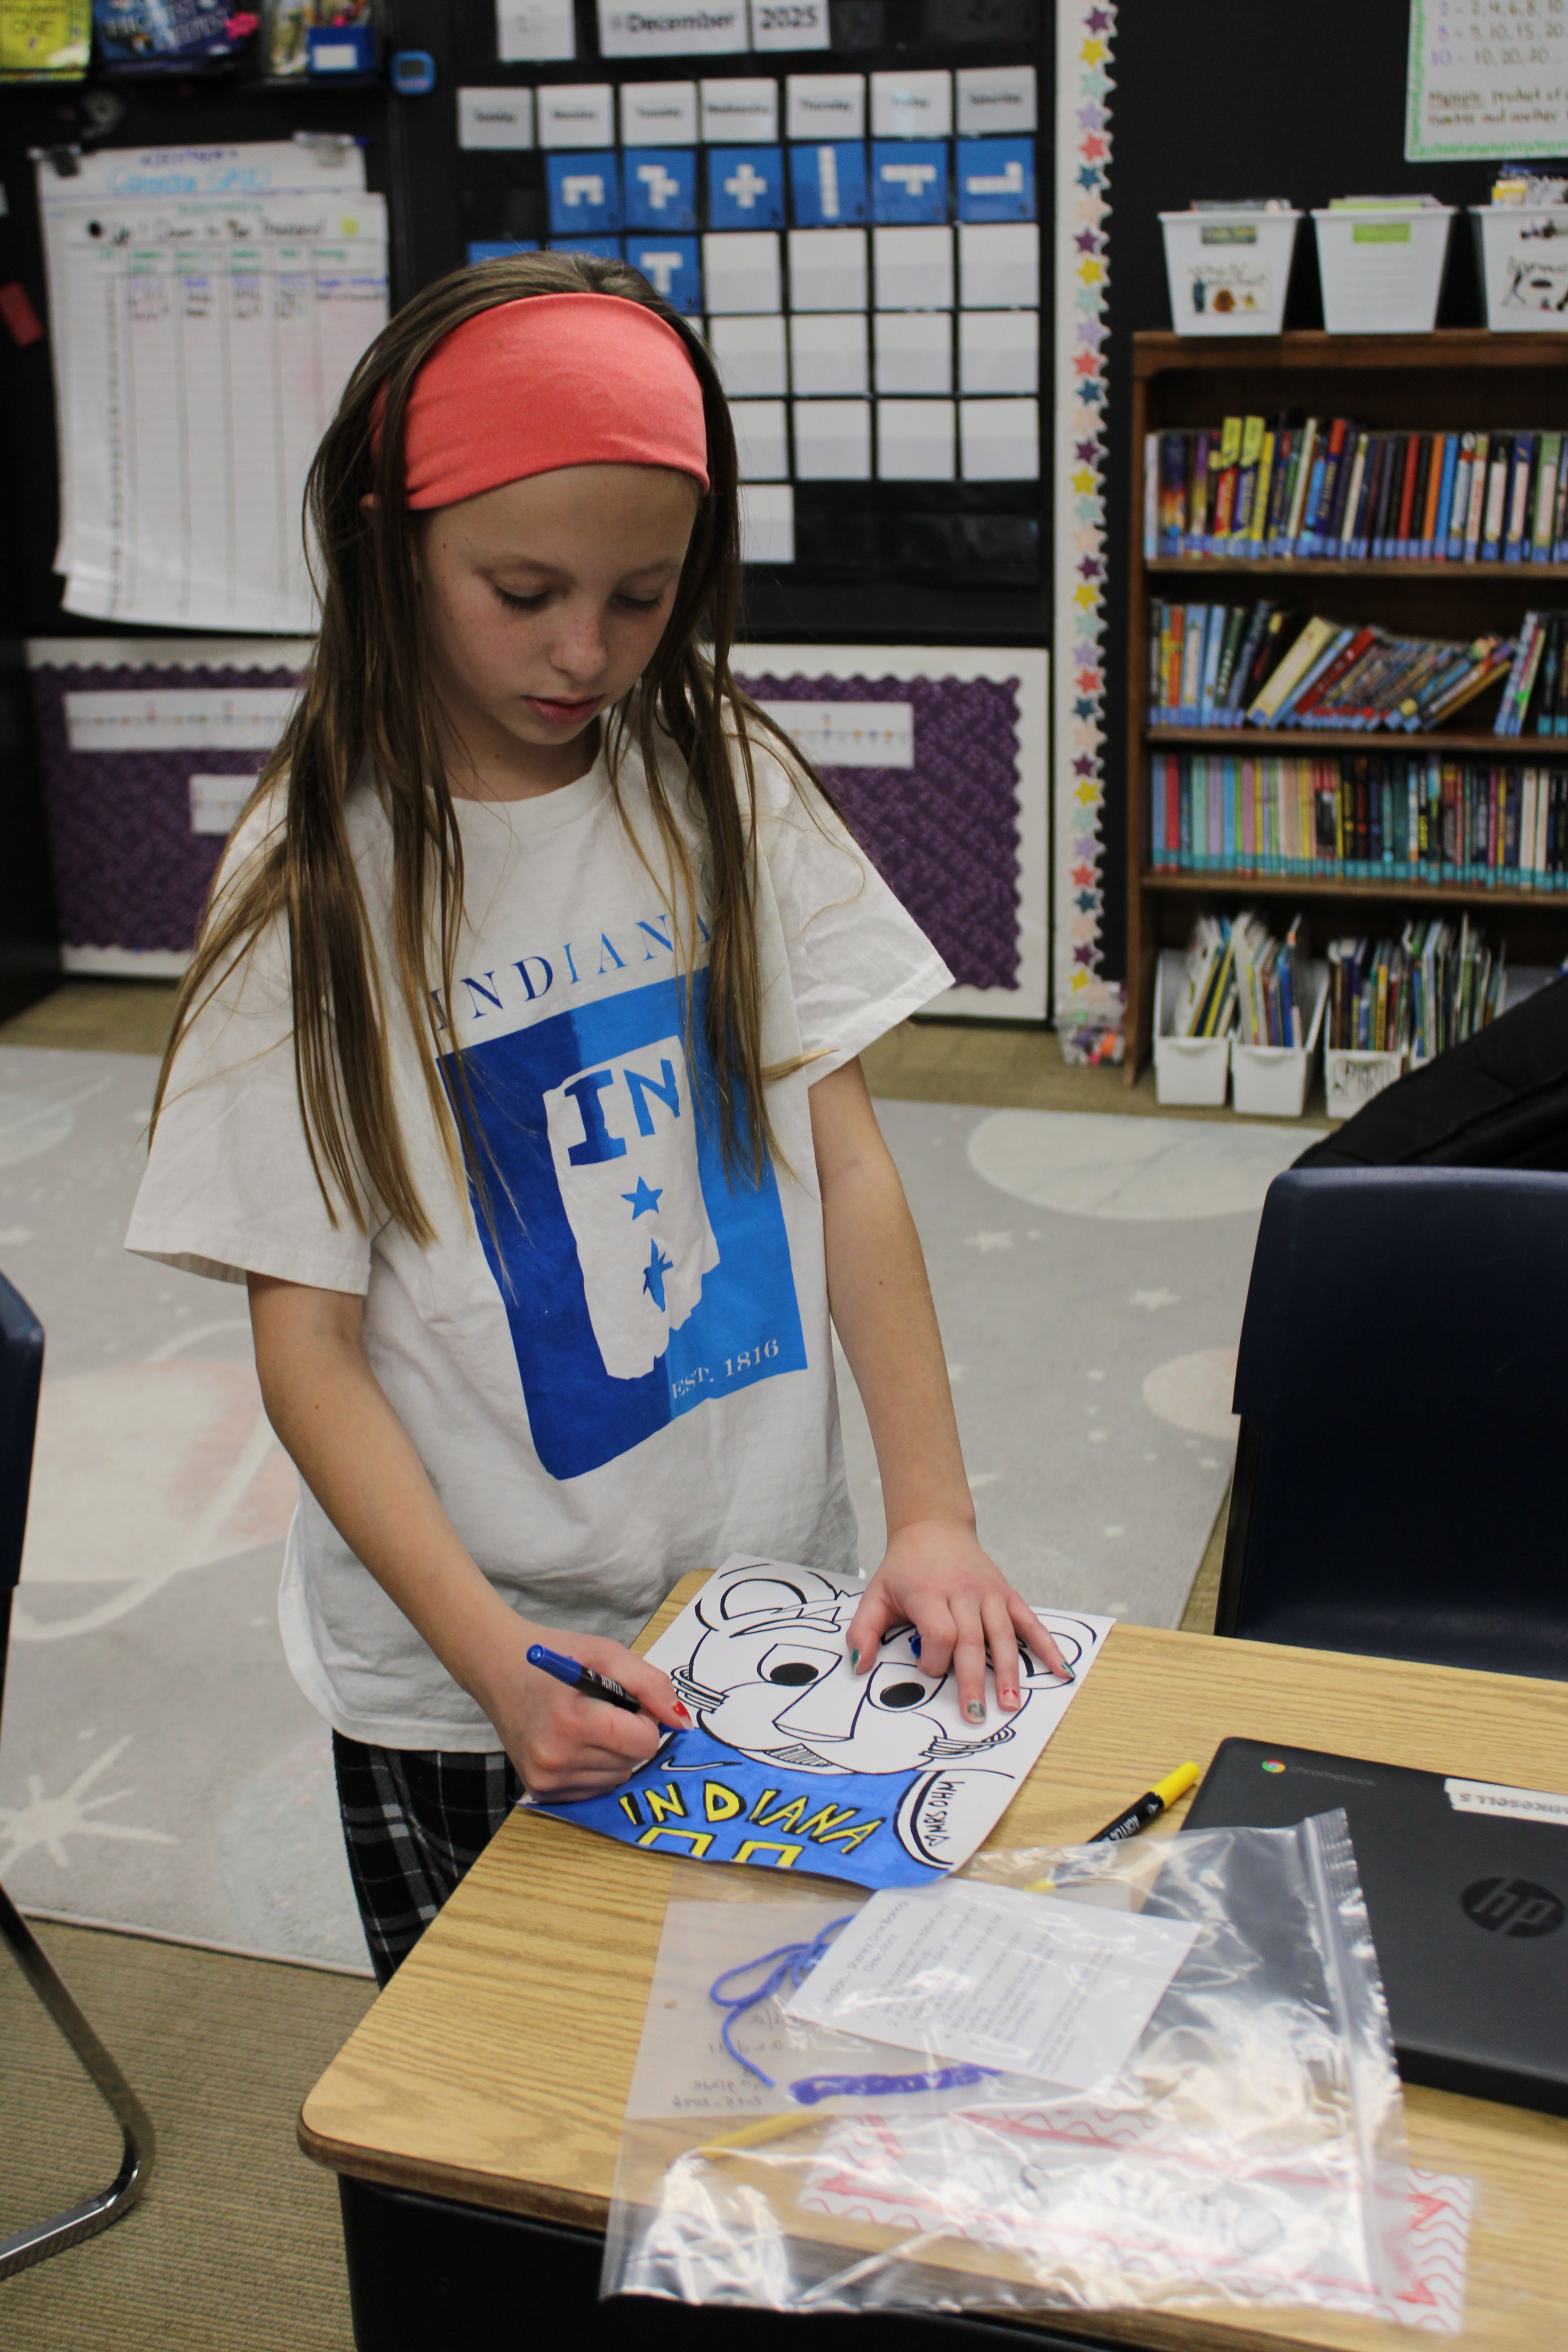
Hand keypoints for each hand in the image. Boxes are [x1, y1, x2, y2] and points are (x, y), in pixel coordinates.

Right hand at [478, 1620, 688, 1800]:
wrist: (499, 1670)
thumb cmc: (555, 1657)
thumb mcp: (607, 1655)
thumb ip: (651, 1685)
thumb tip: (682, 1722)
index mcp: (572, 1721)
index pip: (644, 1742)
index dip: (644, 1718)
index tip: (623, 1700)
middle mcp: (556, 1758)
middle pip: (632, 1762)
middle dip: (628, 1735)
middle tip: (602, 1708)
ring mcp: (545, 1779)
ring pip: (616, 1779)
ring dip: (613, 1754)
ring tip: (587, 1723)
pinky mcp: (540, 1790)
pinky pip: (594, 1789)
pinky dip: (595, 1768)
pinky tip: (575, 1742)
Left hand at [844, 1520, 1070, 1725]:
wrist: (934, 1528)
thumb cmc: (904, 1569)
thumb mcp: (875, 1594)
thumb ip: (863, 1631)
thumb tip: (858, 1666)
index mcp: (929, 1593)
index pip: (940, 1632)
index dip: (935, 1658)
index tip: (928, 1670)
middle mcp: (963, 1592)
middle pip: (972, 1640)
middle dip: (974, 1681)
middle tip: (975, 1716)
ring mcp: (989, 1593)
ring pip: (1002, 1635)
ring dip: (1009, 1672)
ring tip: (1011, 1704)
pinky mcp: (1006, 1594)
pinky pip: (1029, 1621)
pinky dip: (1047, 1645)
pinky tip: (1061, 1669)